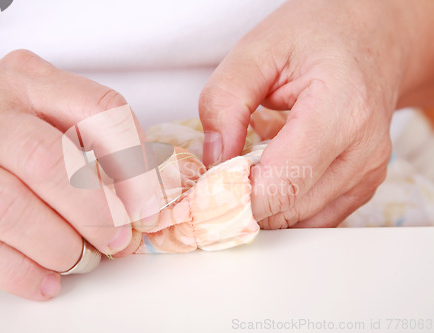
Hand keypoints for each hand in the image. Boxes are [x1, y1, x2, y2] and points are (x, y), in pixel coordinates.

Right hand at [0, 50, 133, 299]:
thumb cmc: (8, 129)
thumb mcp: (52, 112)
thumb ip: (99, 144)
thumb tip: (145, 202)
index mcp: (30, 81)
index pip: (99, 108)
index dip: (134, 159)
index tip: (148, 202)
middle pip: (48, 161)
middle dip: (94, 210)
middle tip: (116, 239)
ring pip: (10, 207)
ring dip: (59, 244)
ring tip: (82, 259)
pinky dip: (20, 271)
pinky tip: (47, 280)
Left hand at [199, 0, 433, 227]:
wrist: (369, 37)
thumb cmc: (316, 36)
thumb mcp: (256, 51)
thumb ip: (225, 102)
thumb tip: (214, 163)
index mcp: (341, 110)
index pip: (282, 183)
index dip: (236, 197)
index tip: (204, 190)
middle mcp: (363, 149)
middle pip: (289, 208)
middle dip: (243, 204)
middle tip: (214, 183)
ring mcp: (368, 171)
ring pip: (300, 219)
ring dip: (264, 207)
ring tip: (244, 174)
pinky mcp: (364, 184)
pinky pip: (316, 216)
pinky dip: (285, 207)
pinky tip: (270, 179)